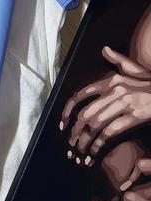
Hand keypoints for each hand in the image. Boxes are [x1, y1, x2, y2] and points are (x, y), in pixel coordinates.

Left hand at [59, 45, 150, 163]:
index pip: (81, 94)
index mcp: (111, 80)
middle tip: (70, 142)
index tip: (63, 123)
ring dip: (84, 140)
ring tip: (80, 149)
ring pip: (95, 124)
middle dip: (75, 130)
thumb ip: (118, 60)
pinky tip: (95, 151)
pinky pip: (111, 132)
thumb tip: (104, 49)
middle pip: (86, 113)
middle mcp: (115, 90)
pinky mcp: (136, 116)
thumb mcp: (134, 69)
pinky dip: (99, 144)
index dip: (68, 110)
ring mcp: (126, 103)